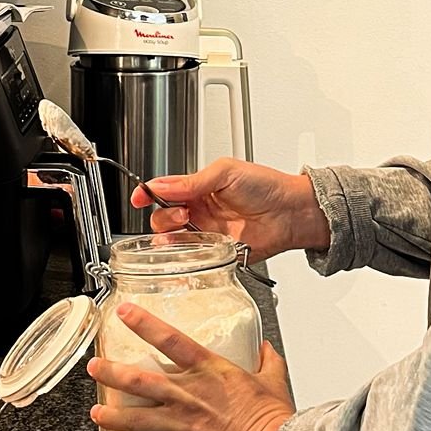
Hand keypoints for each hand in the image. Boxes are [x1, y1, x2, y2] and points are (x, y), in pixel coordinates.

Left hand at [86, 304, 295, 430]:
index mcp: (211, 371)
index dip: (144, 323)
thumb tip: (266, 349)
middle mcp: (190, 395)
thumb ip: (267, 361)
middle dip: (113, 372)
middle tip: (95, 367)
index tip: (124, 312)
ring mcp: (184, 425)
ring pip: (137, 417)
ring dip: (112, 414)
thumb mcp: (273, 381)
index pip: (171, 339)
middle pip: (141, 380)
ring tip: (96, 411)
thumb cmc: (274, 420)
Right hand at [132, 158, 330, 260]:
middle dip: (164, 216)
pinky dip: (183, 257)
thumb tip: (162, 185)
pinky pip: (192, 257)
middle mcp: (200, 210)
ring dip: (170, 236)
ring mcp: (207, 231)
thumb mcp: (226, 173)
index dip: (148, 193)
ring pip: (174, 239)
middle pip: (163, 217)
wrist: (291, 212)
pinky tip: (185, 251)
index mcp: (199, 187)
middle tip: (183, 212)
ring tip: (185, 228)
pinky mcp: (216, 252)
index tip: (139, 197)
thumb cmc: (266, 186)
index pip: (165, 190)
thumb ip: (192, 181)